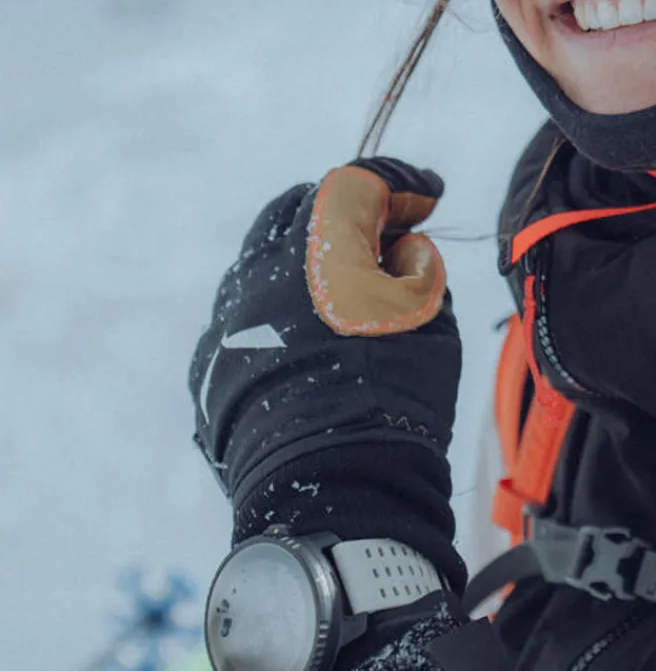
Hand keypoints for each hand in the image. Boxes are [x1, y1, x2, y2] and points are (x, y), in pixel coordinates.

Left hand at [189, 157, 464, 589]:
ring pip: (264, 259)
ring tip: (346, 292)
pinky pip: (246, 313)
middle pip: (298, 209)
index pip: (357, 184)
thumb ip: (415, 268)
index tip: (427, 196)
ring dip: (307, 260)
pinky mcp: (209, 361)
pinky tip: (311, 341)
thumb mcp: (431, 319)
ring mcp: (227, 315)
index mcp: (321, 249)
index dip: (400, 183)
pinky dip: (281, 310)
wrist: (336, 487)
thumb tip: (399, 249)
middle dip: (345, 212)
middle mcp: (262, 270)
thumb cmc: (396, 398)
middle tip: (385, 235)